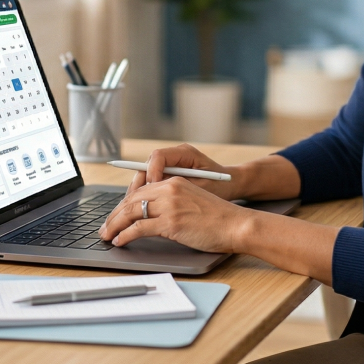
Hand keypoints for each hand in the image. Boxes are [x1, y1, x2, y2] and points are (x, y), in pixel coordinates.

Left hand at [101, 176, 249, 252]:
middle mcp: (170, 188)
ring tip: (107, 235)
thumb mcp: (192, 200)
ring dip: (115, 225)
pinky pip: (139, 228)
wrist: (235, 224)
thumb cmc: (218, 217)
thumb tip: (149, 215)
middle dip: (114, 215)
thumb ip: (172, 201)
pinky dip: (125, 235)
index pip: (140, 189)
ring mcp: (170, 205)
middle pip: (132, 199)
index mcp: (175, 180)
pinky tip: (120, 241)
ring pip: (131, 212)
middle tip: (105, 228)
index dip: (124, 203)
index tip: (116, 215)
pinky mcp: (171, 222)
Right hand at [124, 143, 239, 201]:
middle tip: (130, 203)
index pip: (158, 156)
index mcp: (185, 153)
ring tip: (129, 209)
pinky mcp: (169, 175)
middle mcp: (175, 155)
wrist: (233, 185)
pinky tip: (139, 210)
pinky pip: (151, 182)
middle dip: (137, 185)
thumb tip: (159, 191)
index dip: (151, 172)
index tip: (150, 189)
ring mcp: (171, 164)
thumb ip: (182, 187)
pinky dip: (144, 195)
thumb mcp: (204, 188)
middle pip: (147, 166)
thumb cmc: (222, 186)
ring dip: (136, 192)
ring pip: (146, 175)